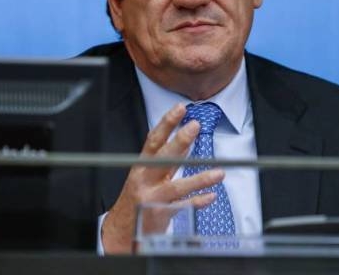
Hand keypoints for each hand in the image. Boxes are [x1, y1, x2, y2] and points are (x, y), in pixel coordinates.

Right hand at [101, 103, 224, 253]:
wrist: (120, 230)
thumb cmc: (136, 199)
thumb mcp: (147, 176)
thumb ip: (166, 161)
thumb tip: (185, 141)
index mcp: (141, 167)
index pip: (153, 140)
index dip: (166, 123)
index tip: (179, 109)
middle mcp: (144, 180)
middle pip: (162, 158)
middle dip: (179, 141)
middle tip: (194, 126)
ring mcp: (151, 198)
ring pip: (176, 186)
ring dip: (199, 179)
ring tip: (218, 173)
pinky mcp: (158, 215)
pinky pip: (181, 208)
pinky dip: (196, 202)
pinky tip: (210, 196)